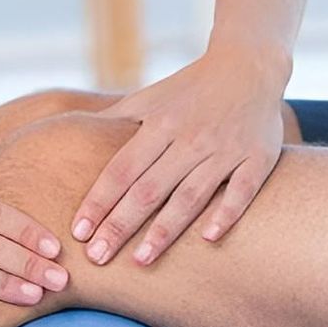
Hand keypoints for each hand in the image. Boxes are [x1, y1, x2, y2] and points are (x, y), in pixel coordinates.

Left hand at [73, 48, 288, 265]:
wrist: (249, 65)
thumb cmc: (190, 89)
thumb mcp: (149, 98)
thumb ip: (114, 120)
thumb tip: (69, 133)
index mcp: (159, 124)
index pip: (121, 170)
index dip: (98, 201)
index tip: (79, 232)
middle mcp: (190, 138)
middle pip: (149, 189)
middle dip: (120, 225)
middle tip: (96, 258)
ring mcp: (225, 149)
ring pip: (191, 195)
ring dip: (165, 230)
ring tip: (140, 261)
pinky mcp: (258, 157)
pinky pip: (242, 190)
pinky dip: (226, 214)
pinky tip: (207, 239)